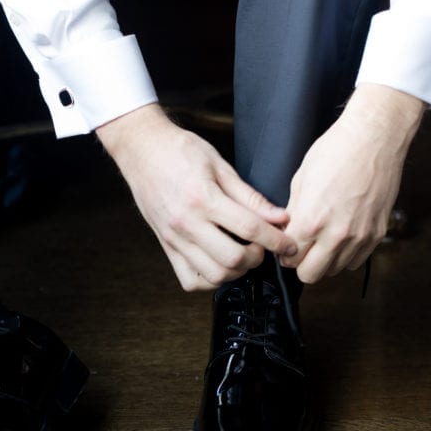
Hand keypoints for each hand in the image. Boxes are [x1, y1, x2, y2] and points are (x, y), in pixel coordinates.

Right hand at [97, 104, 298, 290]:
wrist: (141, 150)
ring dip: (237, 271)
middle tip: (263, 247)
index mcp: (202, 198)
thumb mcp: (220, 165)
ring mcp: (173, 239)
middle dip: (257, 257)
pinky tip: (219, 263)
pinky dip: (211, 280)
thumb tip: (279, 217)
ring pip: (214, 275)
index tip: (289, 244)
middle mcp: (186, 223)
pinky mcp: (166, 247)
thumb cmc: (180, 151)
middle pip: (233, 259)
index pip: (249, 228)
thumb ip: (250, 196)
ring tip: (243, 254)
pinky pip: (191, 280)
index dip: (276, 240)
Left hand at [280, 84, 425, 283]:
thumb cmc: (336, 151)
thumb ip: (294, 213)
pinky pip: (356, 261)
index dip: (284, 252)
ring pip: (334, 271)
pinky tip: (341, 239)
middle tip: (302, 249)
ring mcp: (359, 237)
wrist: (374, 137)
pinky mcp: (376, 234)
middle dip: (301, 264)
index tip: (287, 244)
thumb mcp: (301, 180)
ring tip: (323, 241)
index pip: (289, 258)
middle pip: (310, 275)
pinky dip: (345, 256)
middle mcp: (336, 235)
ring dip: (324, 261)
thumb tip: (287, 231)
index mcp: (311, 221)